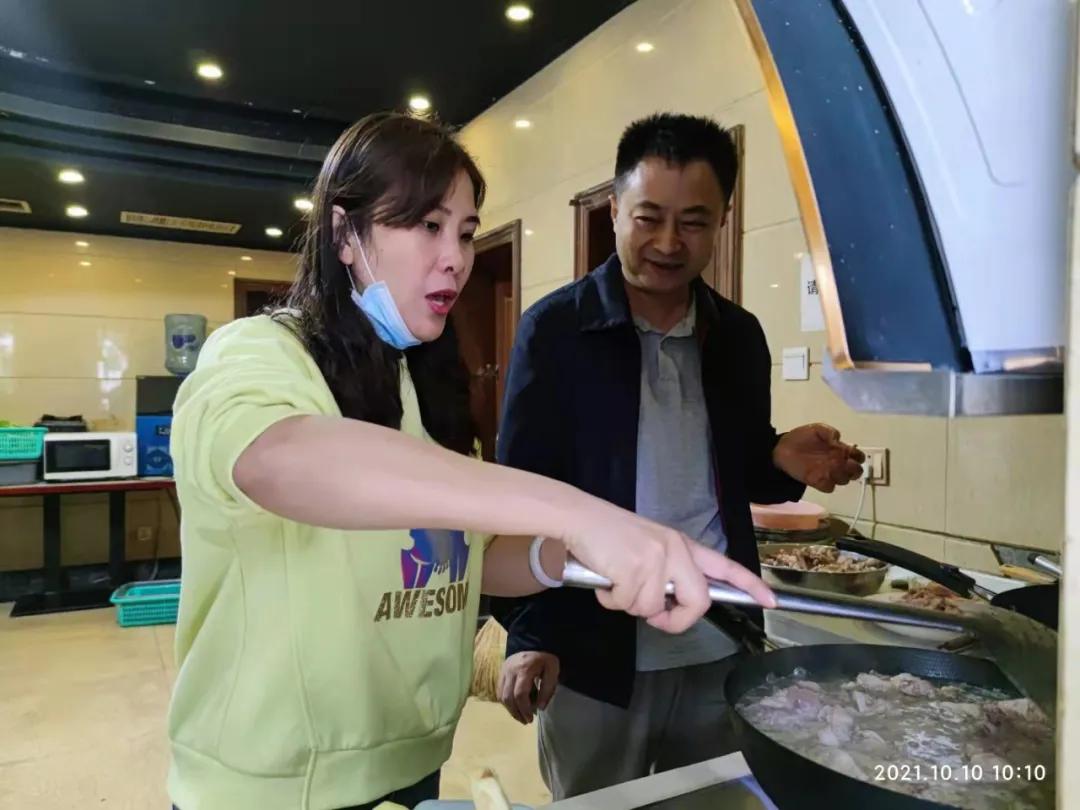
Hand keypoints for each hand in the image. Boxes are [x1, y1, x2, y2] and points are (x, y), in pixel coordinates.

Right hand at [498, 651, 558, 723]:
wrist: (532, 642)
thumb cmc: (544, 658)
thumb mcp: (552, 671)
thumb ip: (547, 689)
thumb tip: (540, 708)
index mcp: (524, 669)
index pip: (519, 693)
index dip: (524, 708)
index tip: (531, 718)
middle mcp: (510, 670)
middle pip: (508, 697)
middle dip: (516, 712)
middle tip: (526, 721)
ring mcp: (503, 671)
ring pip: (501, 696)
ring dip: (510, 709)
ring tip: (521, 716)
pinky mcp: (500, 673)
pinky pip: (499, 691)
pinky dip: (506, 702)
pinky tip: (515, 707)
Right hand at [558, 500, 775, 631]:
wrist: (580, 517)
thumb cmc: (609, 535)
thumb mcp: (648, 548)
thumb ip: (666, 574)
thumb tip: (665, 608)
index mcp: (682, 545)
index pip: (725, 565)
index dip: (750, 585)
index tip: (771, 601)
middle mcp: (676, 550)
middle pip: (697, 601)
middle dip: (675, 620)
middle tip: (656, 618)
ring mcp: (657, 559)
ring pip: (653, 609)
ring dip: (629, 605)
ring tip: (615, 582)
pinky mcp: (635, 568)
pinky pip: (629, 605)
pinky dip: (612, 600)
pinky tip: (605, 580)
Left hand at [773, 423, 864, 492]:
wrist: (781, 448)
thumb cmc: (801, 437)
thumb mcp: (817, 429)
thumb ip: (830, 432)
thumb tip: (838, 439)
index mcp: (840, 449)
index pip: (858, 456)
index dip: (858, 456)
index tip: (850, 453)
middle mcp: (837, 462)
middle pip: (856, 471)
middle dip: (854, 469)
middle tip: (843, 463)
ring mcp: (828, 473)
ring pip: (844, 480)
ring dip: (841, 475)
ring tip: (830, 468)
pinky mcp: (817, 481)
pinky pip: (829, 487)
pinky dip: (828, 483)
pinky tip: (821, 475)